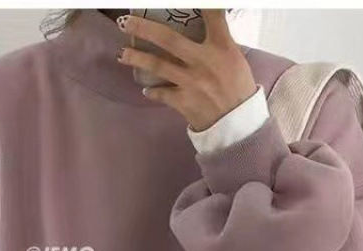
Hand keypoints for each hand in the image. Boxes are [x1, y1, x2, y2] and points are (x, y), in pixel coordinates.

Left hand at [116, 10, 257, 131]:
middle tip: (125, 22)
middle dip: (144, 28)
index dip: (203, 4)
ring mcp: (191, 82)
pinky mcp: (184, 102)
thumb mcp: (236, 60)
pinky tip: (145, 89)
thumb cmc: (240, 91)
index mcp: (222, 48)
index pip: (213, 15)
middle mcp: (204, 62)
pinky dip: (152, 92)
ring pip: (158, 66)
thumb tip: (206, 28)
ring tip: (122, 53)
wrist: (239, 127)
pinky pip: (162, 94)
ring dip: (137, 58)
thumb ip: (220, 43)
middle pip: (168, 39)